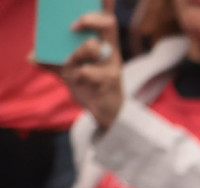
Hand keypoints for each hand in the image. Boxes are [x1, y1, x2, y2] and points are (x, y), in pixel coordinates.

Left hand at [61, 6, 123, 130]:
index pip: (107, 20)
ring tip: (69, 67)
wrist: (107, 111)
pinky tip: (76, 82)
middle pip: (106, 26)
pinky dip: (74, 76)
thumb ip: (54, 60)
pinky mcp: (109, 81)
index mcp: (105, 44)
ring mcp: (111, 65)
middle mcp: (111, 52)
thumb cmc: (91, 85)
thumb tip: (32, 57)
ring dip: (74, 55)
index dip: (102, 10)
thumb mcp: (72, 69)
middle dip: (87, 22)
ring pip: (91, 47)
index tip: (87, 11)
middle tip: (71, 27)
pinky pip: (85, 72)